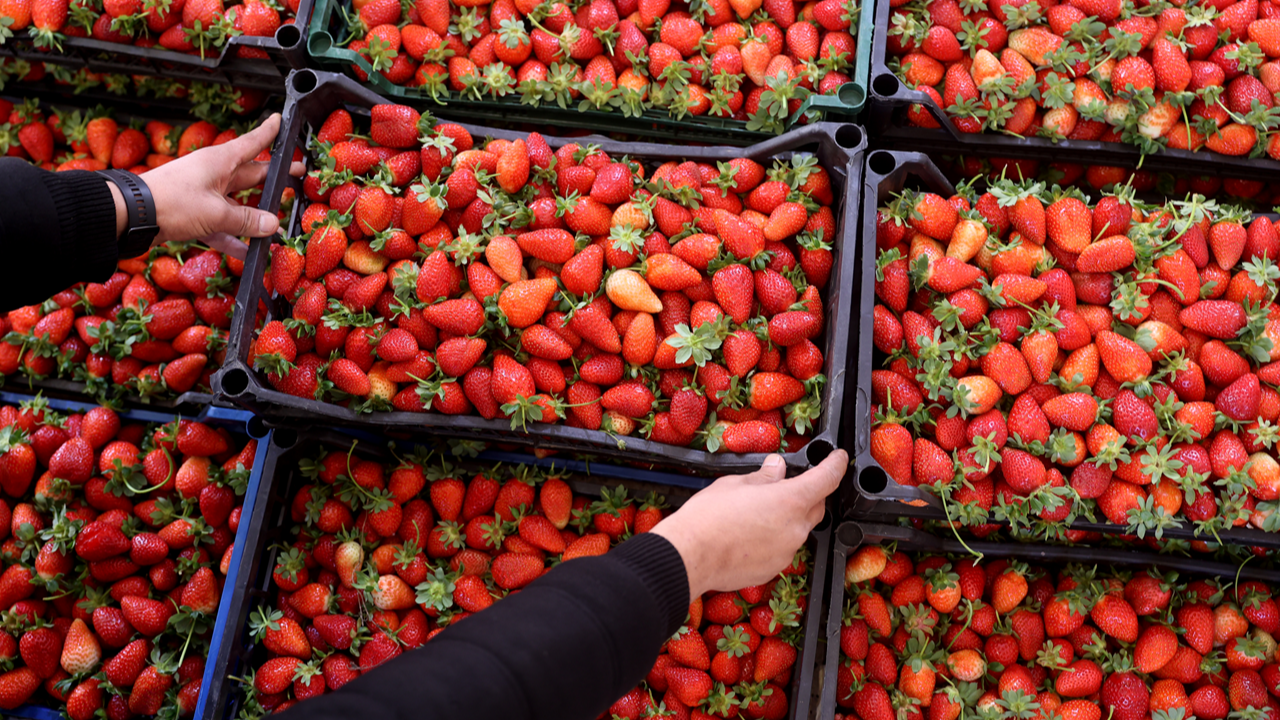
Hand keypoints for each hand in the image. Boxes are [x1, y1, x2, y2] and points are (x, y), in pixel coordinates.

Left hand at [116, 113, 290, 246]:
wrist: (133, 216)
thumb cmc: (173, 202)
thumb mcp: (216, 213)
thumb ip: (247, 221)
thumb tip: (273, 224)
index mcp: (220, 162)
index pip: (252, 142)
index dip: (269, 133)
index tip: (280, 122)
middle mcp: (214, 174)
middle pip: (251, 175)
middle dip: (274, 178)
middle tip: (297, 176)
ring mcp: (204, 194)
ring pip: (239, 204)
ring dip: (256, 217)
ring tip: (278, 225)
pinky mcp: (195, 214)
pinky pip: (222, 225)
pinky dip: (234, 237)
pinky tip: (248, 251)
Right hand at [652, 449, 847, 599]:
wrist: (689, 556)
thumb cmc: (708, 516)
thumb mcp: (735, 484)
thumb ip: (764, 477)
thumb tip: (777, 468)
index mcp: (790, 500)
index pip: (827, 479)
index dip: (836, 465)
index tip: (839, 458)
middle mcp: (795, 529)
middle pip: (815, 507)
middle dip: (808, 494)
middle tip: (785, 486)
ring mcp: (786, 552)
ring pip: (796, 530)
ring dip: (786, 519)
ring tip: (756, 514)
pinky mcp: (773, 570)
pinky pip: (781, 549)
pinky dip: (773, 539)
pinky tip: (748, 535)